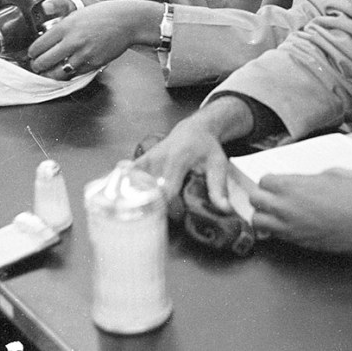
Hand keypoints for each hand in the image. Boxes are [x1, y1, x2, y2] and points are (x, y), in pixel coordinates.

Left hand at [27, 0, 162, 78]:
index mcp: (66, 26)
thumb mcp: (77, 14)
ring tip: (47, 73)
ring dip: (50, 74)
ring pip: (58, 72)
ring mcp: (84, 53)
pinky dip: (69, 73)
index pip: (39, 45)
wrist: (126, 21)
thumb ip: (60, 26)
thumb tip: (45, 38)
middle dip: (37, 66)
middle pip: (45, 61)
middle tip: (36, 66)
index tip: (31, 55)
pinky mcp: (94, 63)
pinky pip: (75, 73)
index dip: (32, 53)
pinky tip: (66, 71)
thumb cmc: (102, 15)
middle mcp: (73, 41)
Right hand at [134, 96, 254, 210]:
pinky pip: (128, 176)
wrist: (194, 129)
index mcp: (178, 159)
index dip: (164, 207)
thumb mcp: (218, 164)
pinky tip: (127, 201)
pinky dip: (126, 188)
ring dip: (135, 200)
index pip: (166, 189)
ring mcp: (147, 158)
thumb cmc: (206, 147)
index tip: (167, 220)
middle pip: (147, 189)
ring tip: (138, 215)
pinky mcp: (141, 160)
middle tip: (154, 222)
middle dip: (149, 208)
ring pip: (133, 183)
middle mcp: (158, 158)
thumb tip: (225, 209)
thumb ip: (219, 187)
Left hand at [249, 172, 351, 255]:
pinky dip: (276, 230)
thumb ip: (304, 180)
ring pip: (258, 222)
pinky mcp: (297, 241)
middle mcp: (284, 206)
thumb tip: (298, 182)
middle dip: (262, 197)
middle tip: (270, 196)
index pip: (263, 181)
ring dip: (264, 215)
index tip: (275, 182)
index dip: (270, 181)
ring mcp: (288, 226)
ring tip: (274, 213)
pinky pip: (275, 235)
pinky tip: (288, 224)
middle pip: (255, 200)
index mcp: (290, 185)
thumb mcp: (327, 175)